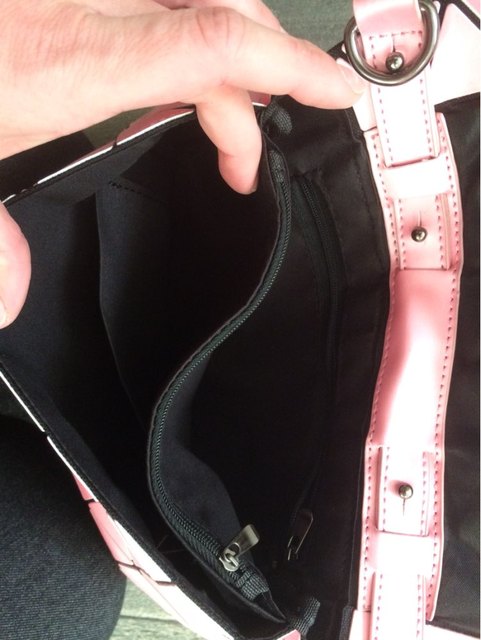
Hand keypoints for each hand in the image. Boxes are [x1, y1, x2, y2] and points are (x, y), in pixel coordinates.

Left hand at [0, 0, 364, 327]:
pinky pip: (159, 15)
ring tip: (213, 130)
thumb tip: (11, 301)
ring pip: (196, 9)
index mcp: (68, 60)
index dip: (287, 63)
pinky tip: (159, 92)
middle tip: (242, 164)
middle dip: (256, 87)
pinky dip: (184, 53)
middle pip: (219, 19)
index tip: (336, 92)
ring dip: (223, 68)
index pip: (211, 45)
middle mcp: (84, 10)